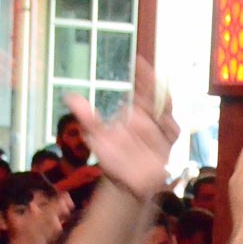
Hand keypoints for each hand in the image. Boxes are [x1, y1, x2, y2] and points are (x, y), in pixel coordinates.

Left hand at [65, 56, 178, 199]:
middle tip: (150, 78)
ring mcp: (161, 133)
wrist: (125, 183)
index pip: (143, 90)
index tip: (139, 60)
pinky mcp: (168, 147)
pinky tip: (161, 124)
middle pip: (159, 98)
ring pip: (167, 115)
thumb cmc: (112, 156)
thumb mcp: (96, 136)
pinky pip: (172, 133)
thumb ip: (87, 117)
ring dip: (160, 109)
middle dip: (155, 88)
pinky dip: (168, 128)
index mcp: (137, 112)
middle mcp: (152, 119)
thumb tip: (70, 97)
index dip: (143, 75)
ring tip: (148, 110)